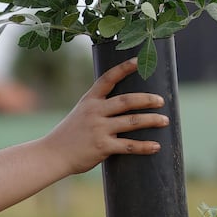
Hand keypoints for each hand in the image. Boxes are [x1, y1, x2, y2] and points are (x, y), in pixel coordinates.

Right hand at [49, 57, 168, 175]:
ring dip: (151, 120)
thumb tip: (122, 106)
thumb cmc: (69, 135)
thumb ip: (98, 109)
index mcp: (89, 101)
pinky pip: (128, 145)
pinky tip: (156, 146)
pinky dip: (144, 146)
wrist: (52, 155)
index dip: (123, 68)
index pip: (107, 79)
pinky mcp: (102, 146)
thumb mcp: (80, 114)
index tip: (137, 61)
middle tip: (161, 100)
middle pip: (126, 100)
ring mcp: (98, 129)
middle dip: (146, 99)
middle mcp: (94, 112)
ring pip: (131, 121)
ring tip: (164, 120)